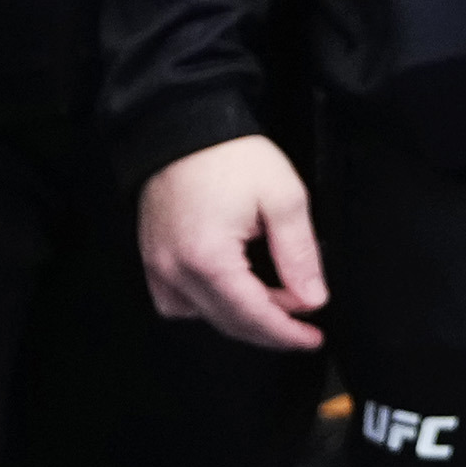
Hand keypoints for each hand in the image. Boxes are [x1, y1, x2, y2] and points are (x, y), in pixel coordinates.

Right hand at [140, 135, 330, 352]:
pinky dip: (206, 305)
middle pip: (227, 321)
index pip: (253, 315)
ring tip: (274, 299)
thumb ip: (299, 254)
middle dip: (269, 328)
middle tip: (304, 324)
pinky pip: (176, 301)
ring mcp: (157, 266)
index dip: (286, 333)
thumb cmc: (232, 157)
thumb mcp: (283, 198)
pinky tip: (231, 291)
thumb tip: (312, 299)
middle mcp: (175, 270)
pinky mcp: (151, 257)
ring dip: (240, 317)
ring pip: (202, 316)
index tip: (314, 339)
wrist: (184, 127)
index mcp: (209, 259)